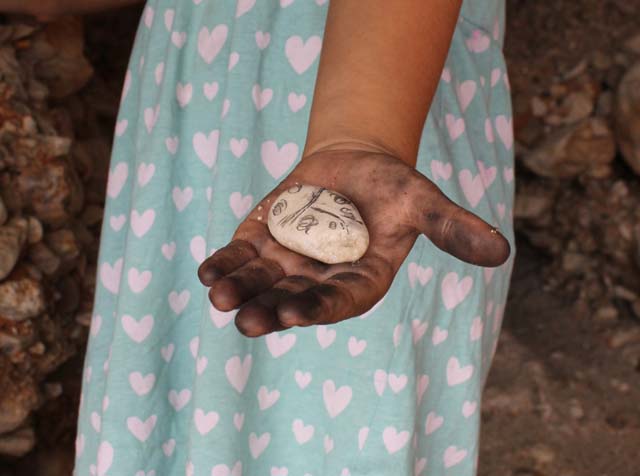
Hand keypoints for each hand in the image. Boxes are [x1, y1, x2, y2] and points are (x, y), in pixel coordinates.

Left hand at [198, 149, 509, 336]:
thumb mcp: (422, 202)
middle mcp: (320, 281)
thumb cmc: (393, 187)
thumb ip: (453, 229)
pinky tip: (208, 272)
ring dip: (240, 290)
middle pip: (293, 301)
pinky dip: (224, 265)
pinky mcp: (263, 242)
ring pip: (261, 284)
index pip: (338, 302)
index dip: (317, 308)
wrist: (354, 162)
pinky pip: (241, 258)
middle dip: (270, 309)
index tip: (294, 313)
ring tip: (220, 296)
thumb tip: (502, 250)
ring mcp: (288, 264)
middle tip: (249, 320)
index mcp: (359, 283)